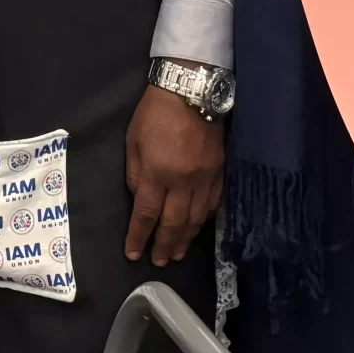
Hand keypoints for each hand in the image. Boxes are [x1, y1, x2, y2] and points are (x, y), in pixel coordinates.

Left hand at [124, 84, 223, 266]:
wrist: (191, 90)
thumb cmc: (155, 114)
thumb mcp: (133, 142)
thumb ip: (136, 174)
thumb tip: (141, 200)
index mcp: (157, 173)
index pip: (147, 215)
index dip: (139, 237)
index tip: (134, 254)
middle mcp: (183, 182)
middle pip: (174, 223)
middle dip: (165, 246)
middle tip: (160, 262)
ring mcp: (205, 178)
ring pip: (196, 218)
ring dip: (185, 238)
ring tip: (177, 252)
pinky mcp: (220, 171)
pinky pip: (213, 203)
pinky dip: (204, 220)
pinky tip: (197, 227)